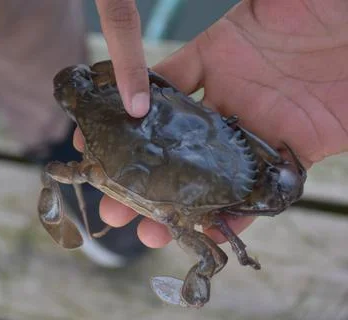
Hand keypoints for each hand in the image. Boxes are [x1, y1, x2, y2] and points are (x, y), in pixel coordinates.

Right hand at [80, 0, 347, 247]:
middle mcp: (229, 102)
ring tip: (148, 233)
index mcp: (216, 62)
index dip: (122, 118)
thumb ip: (207, 37)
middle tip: (111, 204)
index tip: (89, 141)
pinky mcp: (292, 157)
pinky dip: (232, 216)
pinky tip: (204, 234)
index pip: (158, 95)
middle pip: (174, 145)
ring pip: (208, 177)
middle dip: (140, 177)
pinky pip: (256, 193)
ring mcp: (257, 132)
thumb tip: (146, 54)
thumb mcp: (260, 6)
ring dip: (177, 207)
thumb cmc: (320, 7)